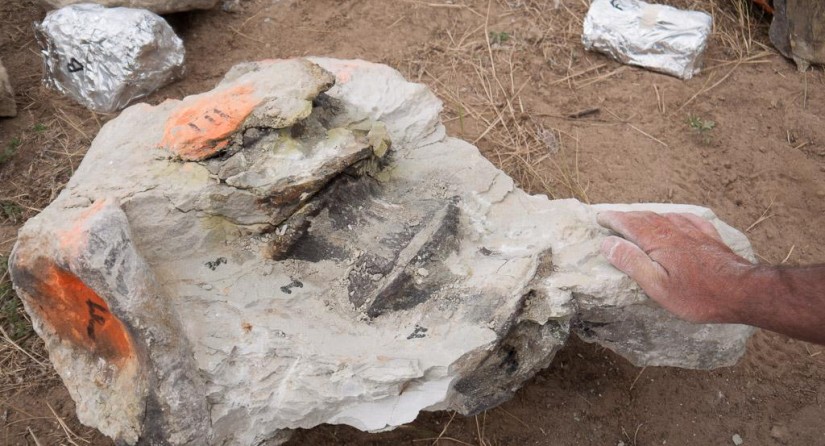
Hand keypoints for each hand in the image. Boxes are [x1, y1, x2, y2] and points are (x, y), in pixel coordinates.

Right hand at [597, 211, 754, 323]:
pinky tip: (676, 218)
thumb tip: (607, 243)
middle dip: (626, 216)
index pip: (628, 223)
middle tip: (612, 218)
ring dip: (647, 216)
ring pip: (665, 216)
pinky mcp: (710, 237)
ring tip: (638, 219)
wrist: (743, 291)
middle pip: (645, 217)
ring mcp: (694, 231)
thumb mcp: (657, 285)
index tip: (599, 219)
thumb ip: (631, 262)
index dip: (612, 220)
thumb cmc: (697, 294)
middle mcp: (674, 229)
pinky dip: (674, 217)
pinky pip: (688, 219)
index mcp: (657, 240)